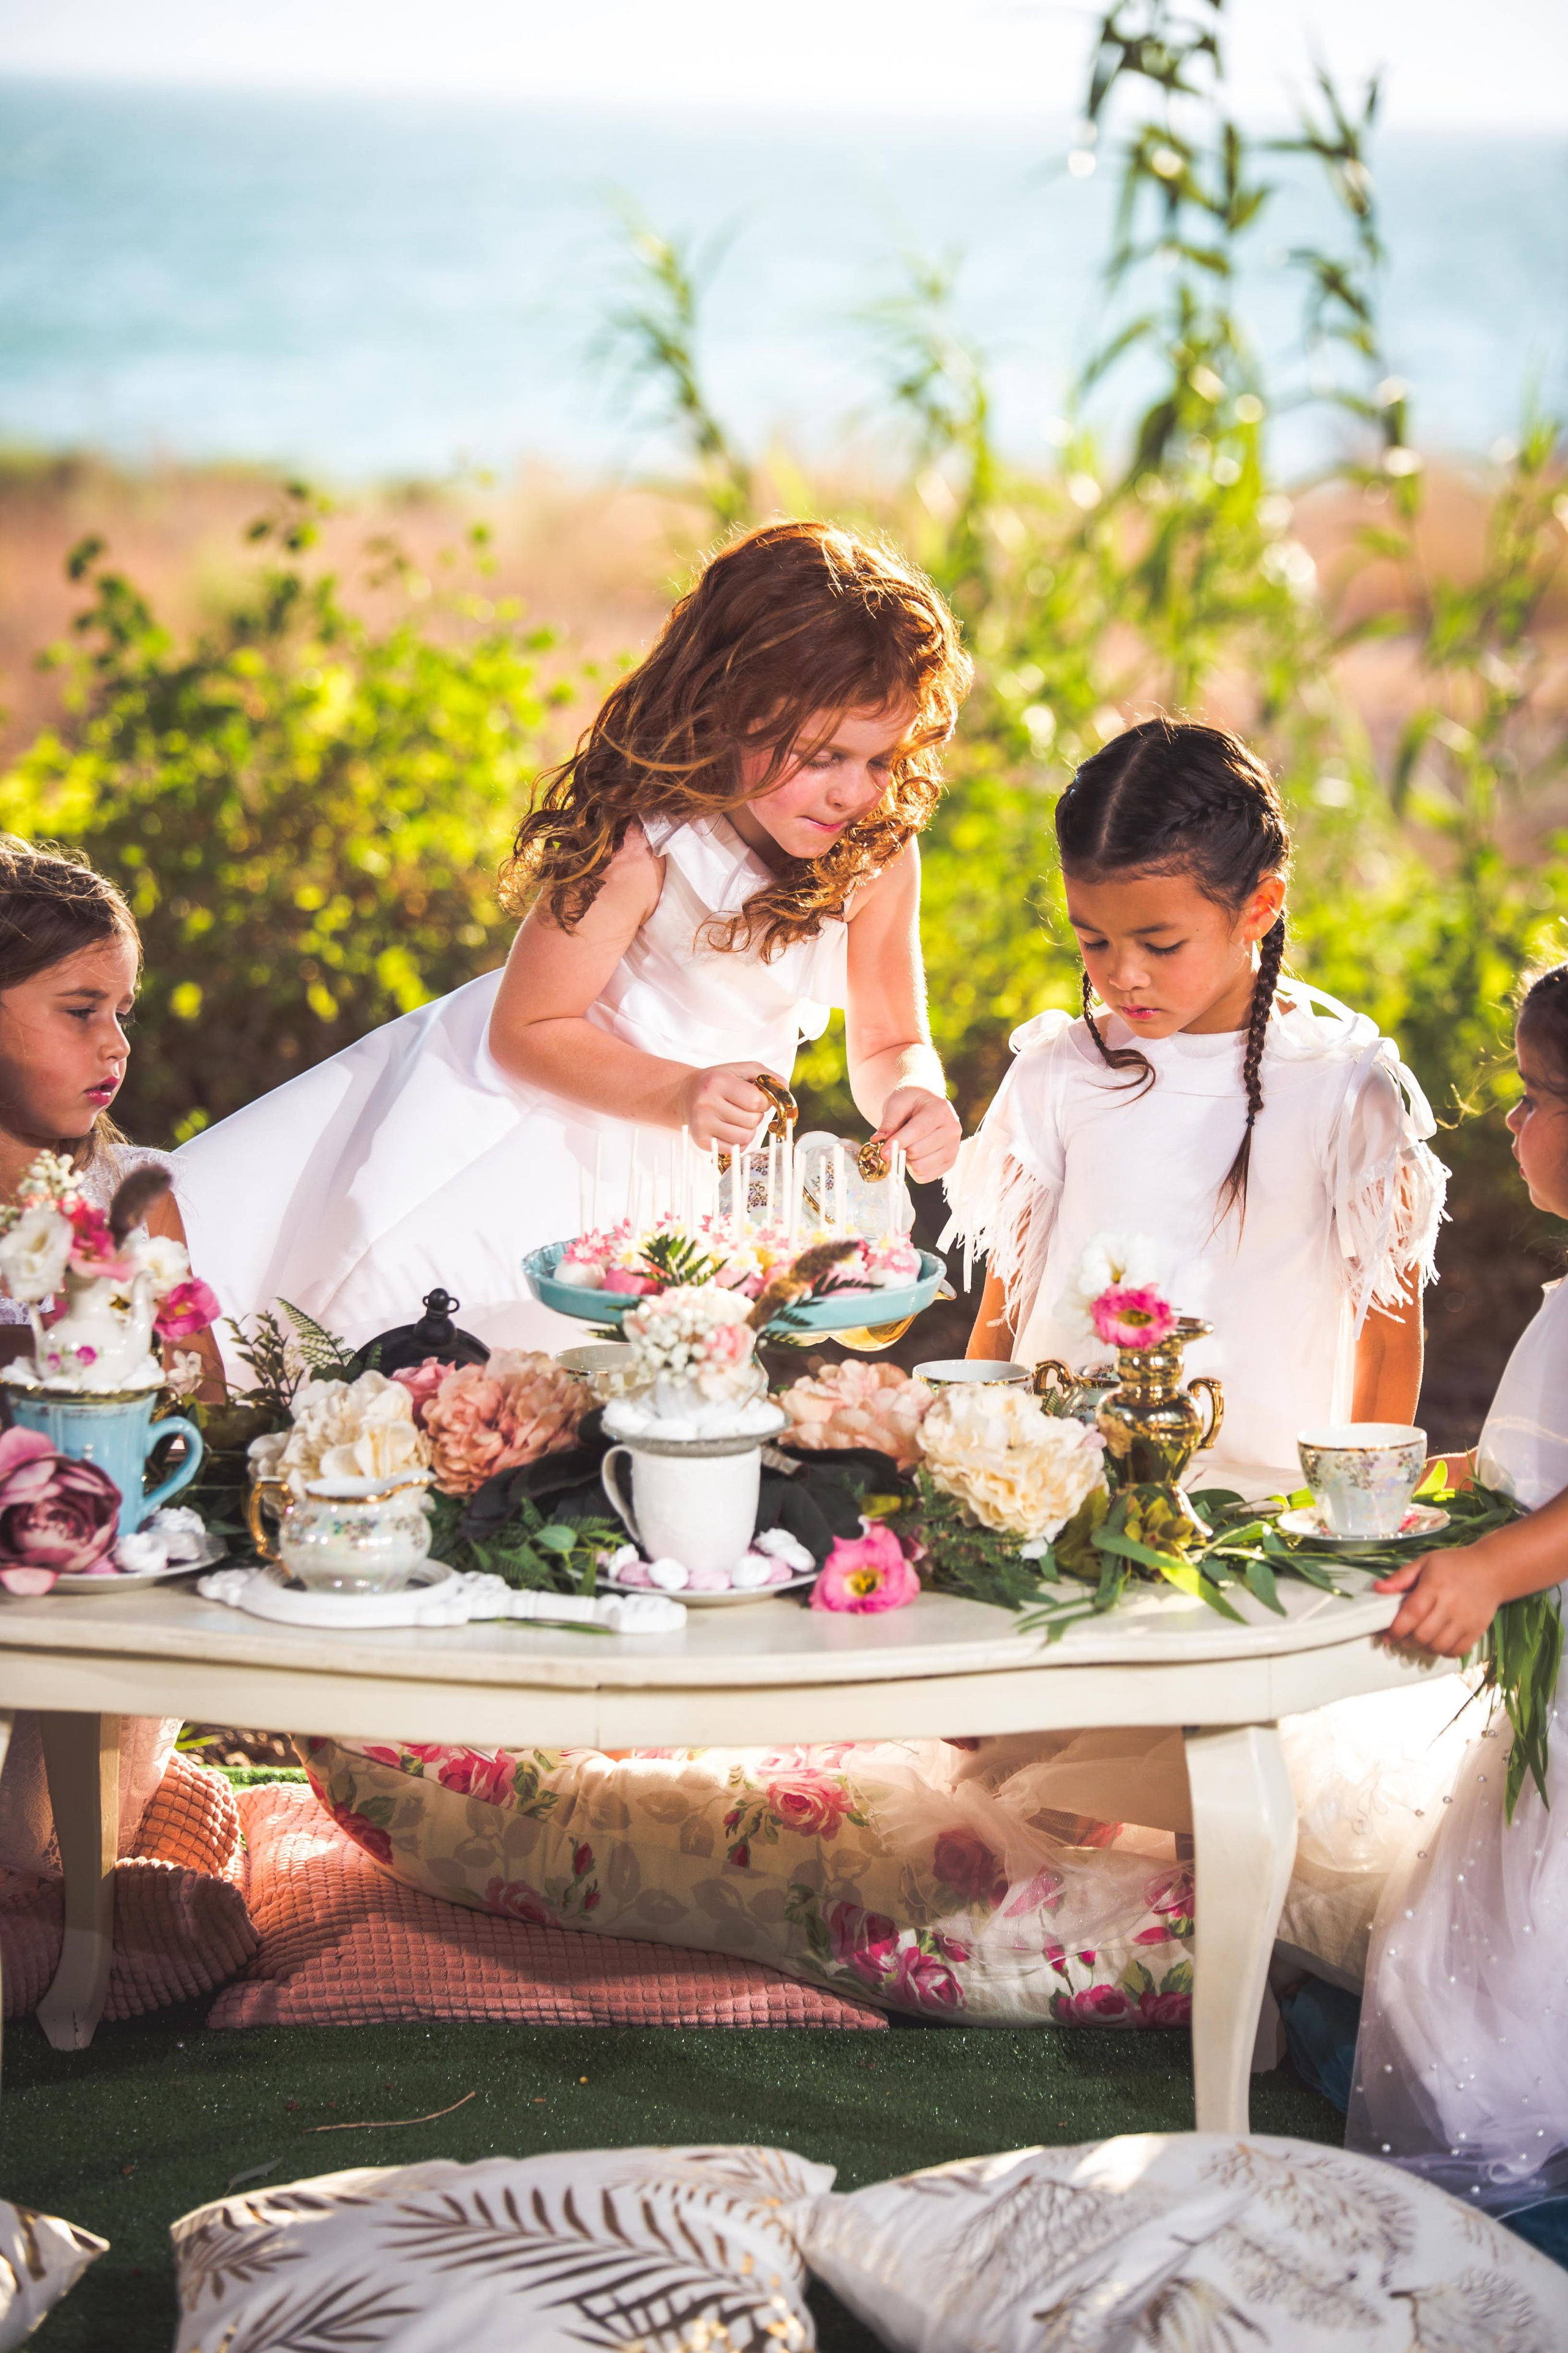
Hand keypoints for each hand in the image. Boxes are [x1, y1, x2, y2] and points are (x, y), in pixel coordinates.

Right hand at [678, 1063, 781, 1151]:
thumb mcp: (742, 1070)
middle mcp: (707, 1103)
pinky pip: (735, 1148)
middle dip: (755, 1115)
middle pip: (752, 1121)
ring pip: (746, 1137)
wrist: (686, 1093)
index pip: (757, 1101)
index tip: (755, 1098)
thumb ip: (767, 1076)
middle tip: (743, 1108)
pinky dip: (739, 1140)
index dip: (763, 1102)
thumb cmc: (719, 1081)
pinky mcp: (701, 1140)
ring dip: (749, 1129)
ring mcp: (702, 1124)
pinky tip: (730, 1128)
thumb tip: (786, 1090)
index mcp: (718, 1082)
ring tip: (737, 1118)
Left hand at [874, 1086, 961, 1182]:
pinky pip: (926, 1177)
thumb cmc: (911, 1101)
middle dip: (901, 1149)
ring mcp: (954, 1147)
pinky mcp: (950, 1162)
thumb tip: (878, 1141)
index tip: (883, 1152)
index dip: (898, 1143)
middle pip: (918, 1151)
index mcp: (941, 1110)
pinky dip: (914, 1170)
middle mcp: (952, 1129)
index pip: (918, 1131)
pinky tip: (915, 1156)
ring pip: (921, 1167)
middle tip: (897, 1141)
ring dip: (907, 1161)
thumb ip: (888, 1122)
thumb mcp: (897, 1103)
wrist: (926, 1103)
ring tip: (908, 1146)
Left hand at [1374, 1543, 1504, 1657]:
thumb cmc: (1454, 1564)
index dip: (1396, 1629)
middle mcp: (1451, 1605)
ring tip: (1417, 1640)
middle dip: (1406, 1640)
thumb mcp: (1425, 1562)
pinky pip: (1456, 1651)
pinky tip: (1436, 1643)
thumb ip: (1401, 1577)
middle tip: (1401, 1637)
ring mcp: (1466, 1620)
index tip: (1386, 1635)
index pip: (1412, 1614)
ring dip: (1423, 1648)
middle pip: (1423, 1634)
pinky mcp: (1477, 1630)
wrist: (1492, 1570)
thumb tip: (1377, 1588)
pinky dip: (1442, 1652)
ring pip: (1438, 1646)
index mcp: (1435, 1586)